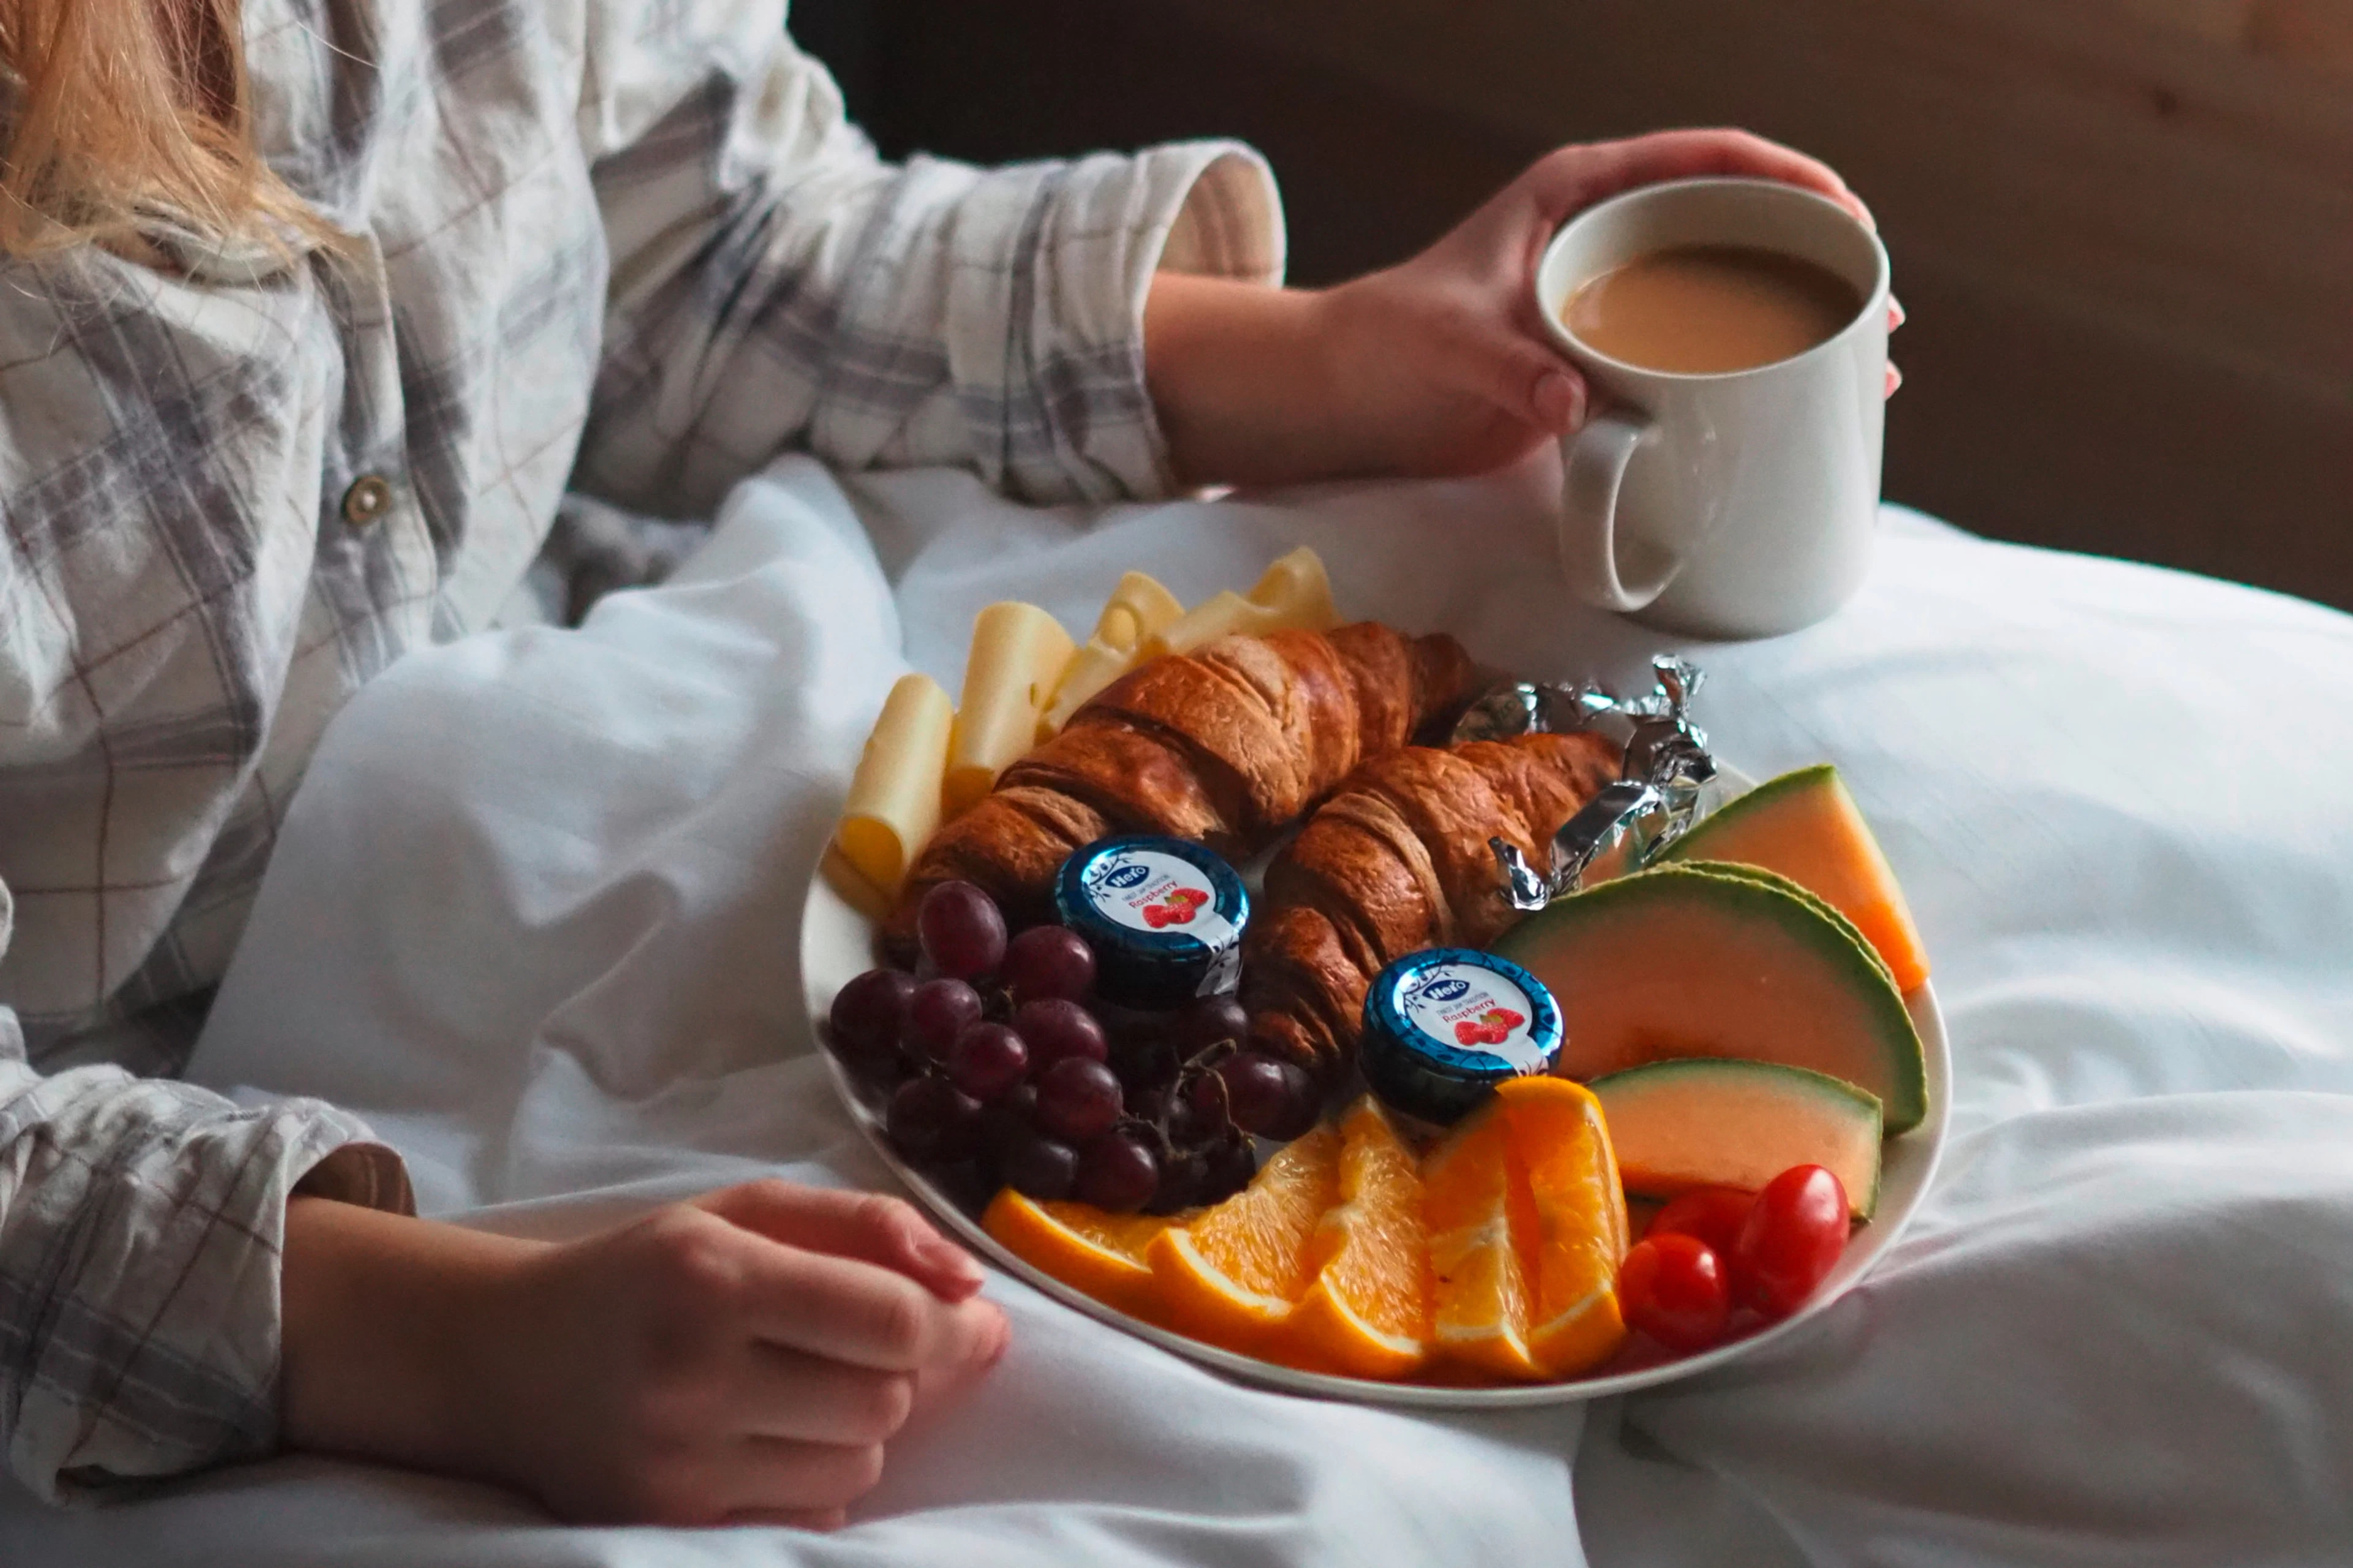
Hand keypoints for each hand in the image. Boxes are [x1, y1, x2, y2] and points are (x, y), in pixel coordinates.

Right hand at [281, 1180, 1007, 1526]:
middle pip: (885, 1399)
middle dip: (898, 1371)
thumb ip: (868, 1226)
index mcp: (713, 1274)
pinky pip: (811, 1518)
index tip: (968, 1317)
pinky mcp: (665, 1527)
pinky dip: (813, 1480)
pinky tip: (763, 1439)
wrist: (504, 1357)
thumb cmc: (649, 1272)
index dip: (950, 1323)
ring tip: (798, 1389)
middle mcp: (689, 1373)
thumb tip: (970, 1282)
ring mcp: (674, 1463)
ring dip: (857, 1428)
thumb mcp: (746, 1212)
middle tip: (856, 1345)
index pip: (890, 1322)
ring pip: (858, 1465)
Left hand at [1146, 129, 1899, 488]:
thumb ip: (1509, 368)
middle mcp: (1611, 236)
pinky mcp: (1613, 361)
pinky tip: (1799, 413)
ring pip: (1730, 294)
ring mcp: (1618, 299)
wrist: (1351, 391)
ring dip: (1796, 325)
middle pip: (1739, 225)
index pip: (1705, 158)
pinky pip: (1698, 357)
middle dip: (1817, 259)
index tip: (1845, 216)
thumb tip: (1577, 406)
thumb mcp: (1448, 343)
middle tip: (1874, 310)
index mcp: (1582, 193)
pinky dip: (1751, 380)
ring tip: (1864, 365)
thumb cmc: (1390, 339)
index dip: (1788, 177)